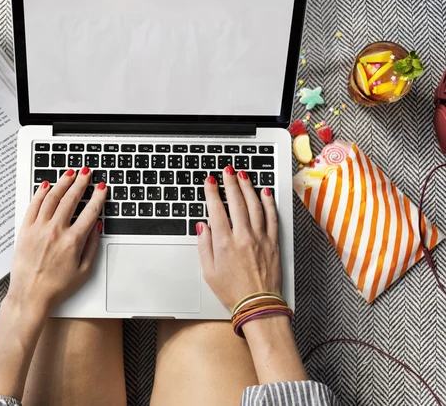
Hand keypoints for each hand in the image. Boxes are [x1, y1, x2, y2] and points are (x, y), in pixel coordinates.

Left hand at [7, 167, 106, 320]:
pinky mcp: (25, 230)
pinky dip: (41, 193)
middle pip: (71, 199)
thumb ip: (92, 246)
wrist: (30, 295)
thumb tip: (97, 226)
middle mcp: (55, 231)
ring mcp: (39, 229)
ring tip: (70, 173)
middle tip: (86, 173)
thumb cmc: (57, 287)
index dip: (98, 197)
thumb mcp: (84, 270)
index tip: (102, 188)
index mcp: (73, 241)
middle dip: (81, 182)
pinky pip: (34, 205)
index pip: (90, 211)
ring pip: (52, 198)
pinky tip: (47, 185)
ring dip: (63, 183)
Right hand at [196, 166, 281, 309]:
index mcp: (224, 243)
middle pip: (237, 202)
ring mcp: (260, 238)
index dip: (212, 192)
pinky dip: (268, 203)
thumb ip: (204, 246)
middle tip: (228, 170)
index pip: (217, 210)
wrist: (258, 305)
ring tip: (243, 175)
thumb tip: (202, 227)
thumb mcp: (209, 271)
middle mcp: (243, 237)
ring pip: (255, 205)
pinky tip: (265, 192)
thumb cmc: (233, 291)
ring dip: (248, 188)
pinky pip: (271, 217)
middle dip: (230, 183)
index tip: (210, 181)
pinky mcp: (273, 242)